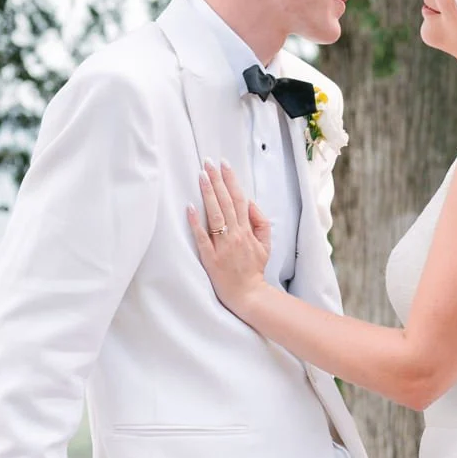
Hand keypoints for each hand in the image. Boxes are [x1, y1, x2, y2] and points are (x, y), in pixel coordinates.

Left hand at [189, 161, 271, 317]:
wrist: (248, 294)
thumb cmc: (254, 269)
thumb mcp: (266, 244)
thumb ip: (261, 222)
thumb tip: (251, 204)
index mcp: (247, 230)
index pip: (239, 199)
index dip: (231, 180)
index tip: (224, 164)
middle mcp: (235, 235)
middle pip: (226, 202)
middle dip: (217, 180)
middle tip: (208, 162)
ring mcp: (223, 246)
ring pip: (215, 215)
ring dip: (208, 194)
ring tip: (201, 176)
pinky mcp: (211, 258)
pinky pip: (203, 238)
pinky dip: (196, 223)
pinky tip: (190, 208)